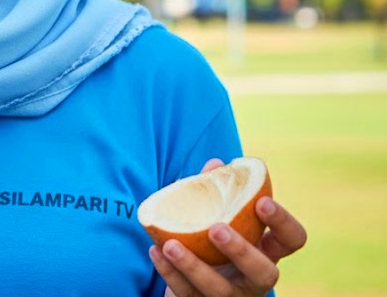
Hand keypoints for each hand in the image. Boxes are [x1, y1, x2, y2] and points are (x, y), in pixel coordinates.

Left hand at [152, 159, 307, 296]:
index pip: (293, 240)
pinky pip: (186, 294)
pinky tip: (155, 250)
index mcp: (266, 251)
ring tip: (170, 244)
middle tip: (216, 228)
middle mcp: (254, 279)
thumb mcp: (220, 219)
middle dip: (241, 251)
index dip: (283, 222)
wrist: (194, 286)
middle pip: (263, 273)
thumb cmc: (212, 243)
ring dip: (193, 265)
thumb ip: (217, 192)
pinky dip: (169, 272)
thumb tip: (215, 163)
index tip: (261, 200)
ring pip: (218, 290)